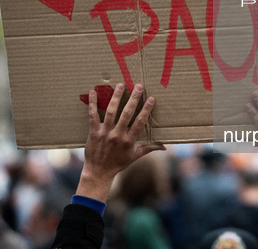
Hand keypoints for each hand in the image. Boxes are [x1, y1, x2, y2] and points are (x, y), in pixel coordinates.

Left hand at [76, 83, 165, 201]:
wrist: (99, 172)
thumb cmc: (118, 163)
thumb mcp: (135, 156)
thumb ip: (150, 148)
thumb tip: (165, 147)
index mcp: (129, 141)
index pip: (140, 122)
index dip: (146, 110)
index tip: (151, 99)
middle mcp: (117, 135)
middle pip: (127, 114)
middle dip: (134, 99)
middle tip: (138, 86)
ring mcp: (105, 133)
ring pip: (111, 112)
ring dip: (116, 98)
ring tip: (120, 85)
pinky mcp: (93, 132)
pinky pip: (92, 115)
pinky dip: (92, 103)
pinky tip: (93, 92)